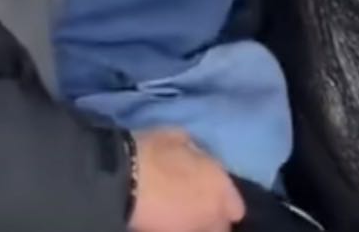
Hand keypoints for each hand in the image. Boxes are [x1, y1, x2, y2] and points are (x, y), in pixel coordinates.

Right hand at [129, 130, 244, 231]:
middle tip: (194, 204)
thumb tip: (198, 158)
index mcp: (219, 187)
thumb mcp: (177, 137)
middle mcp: (213, 215)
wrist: (123, 179)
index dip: (223, 199)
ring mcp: (192, 231)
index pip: (236, 207)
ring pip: (200, 231)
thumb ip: (196, 152)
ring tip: (178, 212)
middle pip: (220, 226)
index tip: (209, 192)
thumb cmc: (152, 152)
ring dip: (195, 223)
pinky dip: (176, 226)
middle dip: (212, 217)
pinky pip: (181, 231)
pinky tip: (164, 217)